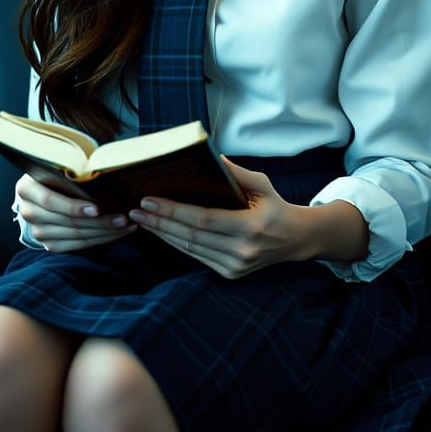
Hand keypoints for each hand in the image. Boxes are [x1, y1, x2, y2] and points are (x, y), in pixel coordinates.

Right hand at [13, 173, 136, 252]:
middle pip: (68, 221)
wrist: (42, 191)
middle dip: (99, 221)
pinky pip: (77, 246)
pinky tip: (116, 233)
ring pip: (76, 235)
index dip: (74, 207)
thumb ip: (72, 169)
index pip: (50, 201)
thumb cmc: (57, 173)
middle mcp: (29, 212)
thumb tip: (98, 172)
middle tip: (124, 218)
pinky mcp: (49, 244)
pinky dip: (100, 240)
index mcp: (27, 188)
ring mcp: (38, 232)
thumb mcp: (59, 166)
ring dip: (105, 232)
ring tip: (126, 226)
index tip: (97, 208)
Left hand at [127, 157, 309, 278]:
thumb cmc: (276, 206)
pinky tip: (162, 230)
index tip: (148, 200)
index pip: (203, 219)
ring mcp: (236, 266)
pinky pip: (196, 257)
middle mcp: (242, 251)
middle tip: (135, 209)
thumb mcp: (262, 184)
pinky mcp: (230, 274)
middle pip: (190, 236)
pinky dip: (176, 243)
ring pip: (189, 249)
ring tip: (142, 219)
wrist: (295, 239)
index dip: (173, 211)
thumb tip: (209, 157)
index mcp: (251, 227)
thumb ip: (235, 172)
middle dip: (159, 222)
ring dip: (163, 234)